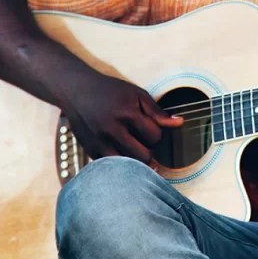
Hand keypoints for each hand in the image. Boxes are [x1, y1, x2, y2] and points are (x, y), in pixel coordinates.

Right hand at [55, 69, 183, 163]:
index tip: (151, 130)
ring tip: (136, 151)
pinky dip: (120, 165)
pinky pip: (112, 168)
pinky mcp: (90, 151)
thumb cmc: (111, 91)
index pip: (154, 136)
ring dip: (136, 162)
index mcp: (127, 113)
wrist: (77, 91)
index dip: (157, 134)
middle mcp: (112, 130)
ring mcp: (99, 142)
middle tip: (144, 143)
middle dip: (149, 151)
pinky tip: (122, 155)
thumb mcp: (137, 94)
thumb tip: (180, 123)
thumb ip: (157, 112)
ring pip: (127, 166)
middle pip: (143, 156)